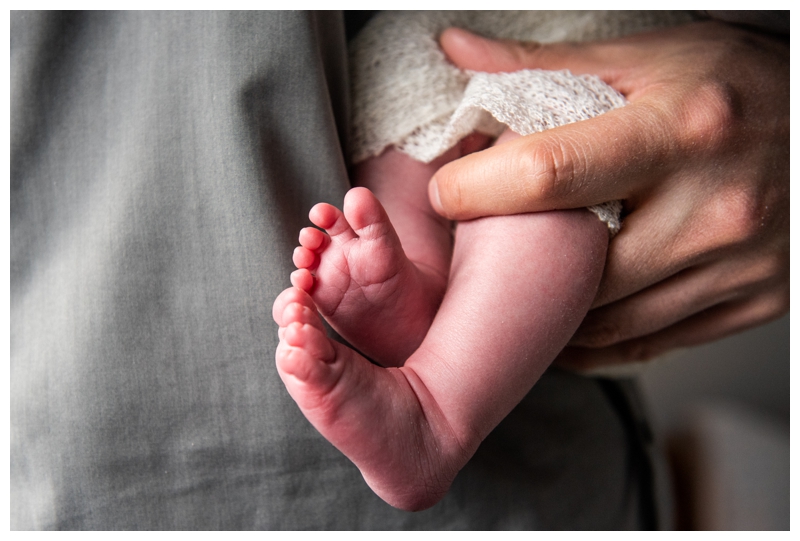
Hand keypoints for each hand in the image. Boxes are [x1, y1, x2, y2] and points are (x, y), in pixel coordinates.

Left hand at [432, 22, 788, 368]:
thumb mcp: (649, 57)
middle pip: (572, 264)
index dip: (478, 189)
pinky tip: (567, 315)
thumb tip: (460, 54)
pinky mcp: (750, 302)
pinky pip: (646, 344)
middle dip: (505, 260)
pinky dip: (592, 339)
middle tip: (476, 243)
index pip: (550, 173)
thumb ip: (545, 65)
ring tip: (518, 280)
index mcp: (682, 130)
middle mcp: (713, 207)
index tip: (449, 193)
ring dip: (547, 309)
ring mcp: (737, 265)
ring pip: (605, 320)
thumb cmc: (737, 86)